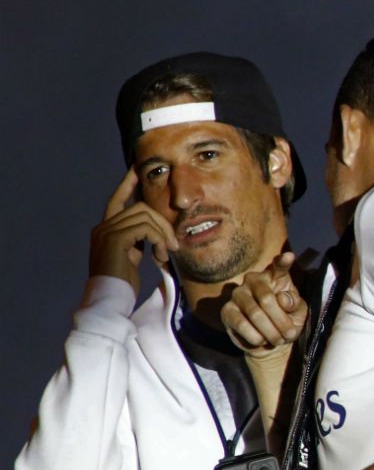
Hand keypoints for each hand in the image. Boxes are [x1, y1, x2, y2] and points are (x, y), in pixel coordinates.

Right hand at [88, 169, 174, 287]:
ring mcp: (106, 232)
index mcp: (105, 229)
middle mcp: (102, 227)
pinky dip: (159, 239)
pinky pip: (145, 228)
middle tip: (174, 244)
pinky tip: (160, 256)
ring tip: (167, 253)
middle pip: (140, 207)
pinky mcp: (115, 239)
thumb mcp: (132, 256)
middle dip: (163, 222)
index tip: (137, 169)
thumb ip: (139, 240)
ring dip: (163, 233)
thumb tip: (158, 232)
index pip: (117, 199)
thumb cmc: (122, 283)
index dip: (128, 184)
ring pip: (145, 215)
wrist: (110, 300)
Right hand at [221, 251, 306, 354]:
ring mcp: (238, 294)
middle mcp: (253, 280)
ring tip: (279, 340)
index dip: (283, 262)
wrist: (270, 343)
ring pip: (255, 314)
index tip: (290, 257)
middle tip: (289, 334)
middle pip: (267, 299)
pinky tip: (262, 340)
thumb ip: (294, 304)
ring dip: (270, 332)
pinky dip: (257, 337)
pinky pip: (242, 325)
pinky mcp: (227, 311)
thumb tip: (282, 299)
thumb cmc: (287, 322)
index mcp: (275, 277)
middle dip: (281, 322)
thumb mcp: (298, 313)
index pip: (279, 267)